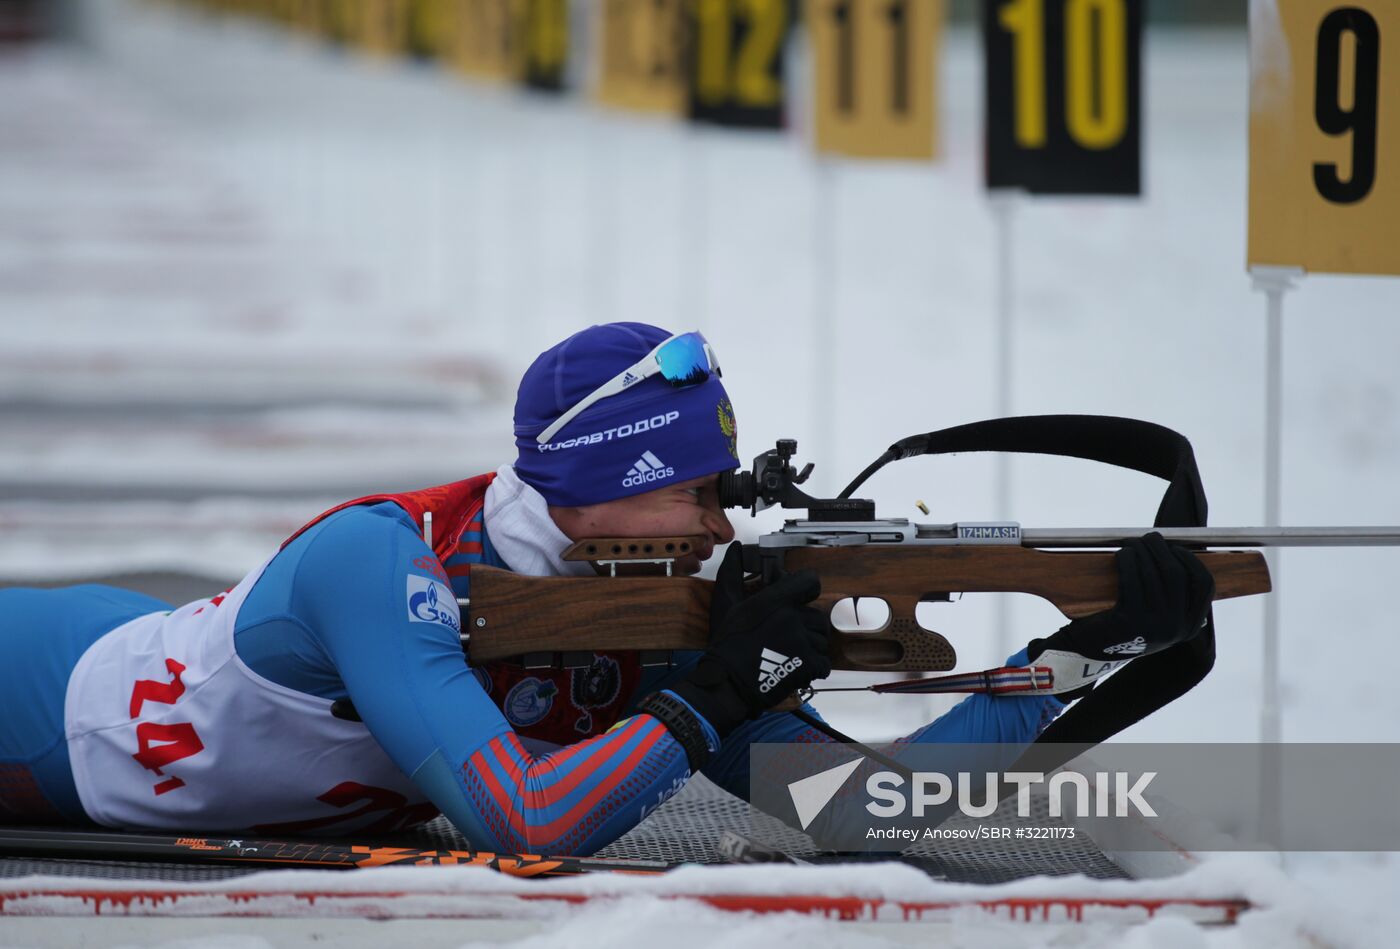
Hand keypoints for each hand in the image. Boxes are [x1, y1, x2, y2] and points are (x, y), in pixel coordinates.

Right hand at [670, 544, 831, 735]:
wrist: (727, 681)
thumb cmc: (726, 644)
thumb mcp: (725, 603)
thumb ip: (732, 572)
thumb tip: (735, 549)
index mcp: (775, 600)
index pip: (810, 582)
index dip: (807, 588)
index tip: (799, 597)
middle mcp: (792, 618)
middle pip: (816, 616)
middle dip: (805, 625)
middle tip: (787, 636)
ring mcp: (802, 642)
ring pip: (821, 640)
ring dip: (810, 646)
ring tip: (788, 653)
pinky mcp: (807, 665)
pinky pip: (823, 663)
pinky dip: (814, 667)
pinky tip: (796, 667)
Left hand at [1029, 532, 1213, 692]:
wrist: (1090, 653)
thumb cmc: (1126, 626)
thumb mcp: (1159, 618)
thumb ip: (1172, 595)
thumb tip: (1175, 551)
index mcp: (1189, 626)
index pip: (1205, 585)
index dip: (1191, 560)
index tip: (1175, 548)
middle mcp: (1176, 628)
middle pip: (1176, 573)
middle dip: (1162, 549)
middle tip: (1149, 538)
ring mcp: (1153, 625)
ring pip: (1152, 573)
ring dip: (1142, 551)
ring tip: (1132, 543)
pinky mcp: (1128, 620)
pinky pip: (1131, 579)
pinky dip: (1127, 560)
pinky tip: (1122, 554)